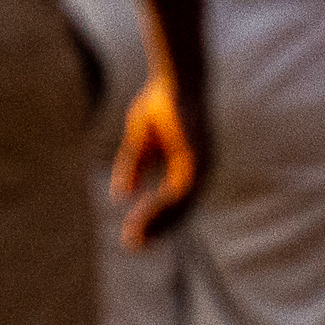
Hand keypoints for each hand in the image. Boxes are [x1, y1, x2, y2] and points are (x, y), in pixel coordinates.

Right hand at [111, 77, 209, 247]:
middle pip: (180, 210)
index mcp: (189, 166)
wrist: (177, 78)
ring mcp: (202, 164)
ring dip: (159, 222)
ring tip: (139, 236)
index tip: (134, 235)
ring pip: (182, 205)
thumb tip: (122, 195)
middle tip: (134, 246)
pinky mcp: (198, 157)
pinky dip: (165, 205)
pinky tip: (147, 213)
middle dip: (156, 228)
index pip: (173, 201)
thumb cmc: (161, 102)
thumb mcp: (141, 140)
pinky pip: (182, 190)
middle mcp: (200, 169)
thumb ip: (135, 166)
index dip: (153, 218)